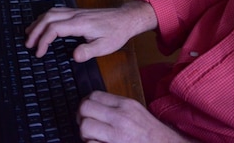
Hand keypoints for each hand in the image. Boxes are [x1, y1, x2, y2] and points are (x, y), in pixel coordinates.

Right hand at [25, 1, 156, 60]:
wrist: (125, 19)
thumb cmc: (116, 33)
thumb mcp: (105, 46)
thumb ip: (89, 51)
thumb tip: (73, 56)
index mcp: (80, 23)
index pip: (54, 29)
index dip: (43, 40)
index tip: (39, 53)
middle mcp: (75, 15)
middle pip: (48, 17)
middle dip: (35, 30)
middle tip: (28, 44)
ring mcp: (75, 11)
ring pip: (51, 12)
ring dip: (38, 23)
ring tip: (29, 35)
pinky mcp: (77, 12)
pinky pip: (56, 11)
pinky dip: (45, 18)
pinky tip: (42, 25)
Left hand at [78, 91, 195, 142]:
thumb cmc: (153, 134)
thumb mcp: (137, 112)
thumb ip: (117, 108)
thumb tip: (96, 107)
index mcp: (126, 105)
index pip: (94, 95)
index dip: (85, 103)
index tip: (85, 111)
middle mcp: (120, 117)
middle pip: (85, 108)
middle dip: (81, 117)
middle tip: (85, 125)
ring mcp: (116, 135)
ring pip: (85, 127)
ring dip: (85, 134)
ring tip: (92, 138)